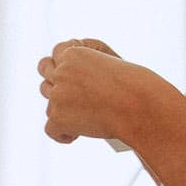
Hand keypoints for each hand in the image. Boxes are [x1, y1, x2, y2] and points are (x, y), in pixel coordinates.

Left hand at [37, 39, 159, 144]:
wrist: (139, 107)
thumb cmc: (136, 87)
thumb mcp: (115, 63)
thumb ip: (93, 65)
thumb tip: (82, 78)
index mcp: (74, 53)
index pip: (58, 50)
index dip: (65, 60)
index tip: (76, 69)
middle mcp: (61, 72)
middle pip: (45, 70)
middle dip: (55, 78)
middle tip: (70, 90)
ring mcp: (57, 95)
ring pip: (50, 101)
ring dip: (62, 107)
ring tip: (81, 114)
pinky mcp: (58, 118)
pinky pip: (51, 129)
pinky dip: (63, 134)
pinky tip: (75, 134)